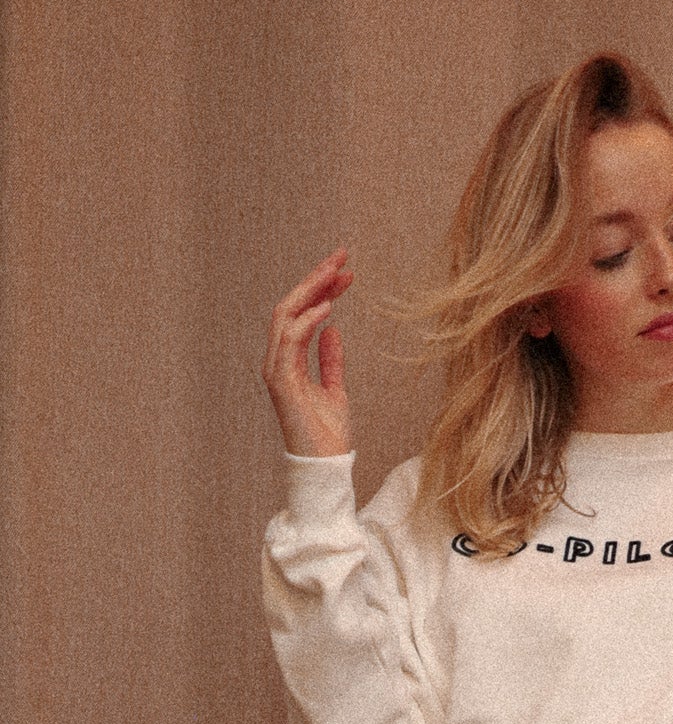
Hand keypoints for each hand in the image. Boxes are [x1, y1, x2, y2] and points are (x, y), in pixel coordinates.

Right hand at [262, 248, 354, 455]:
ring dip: (312, 291)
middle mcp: (277, 361)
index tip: (346, 272)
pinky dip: (307, 321)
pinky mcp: (281, 383)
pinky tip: (328, 307)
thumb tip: (333, 329)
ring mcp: (276, 370)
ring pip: (286, 316)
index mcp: (288, 361)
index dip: (320, 289)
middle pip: (290, 306)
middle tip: (341, 256)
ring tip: (336, 273)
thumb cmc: (328, 436)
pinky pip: (290, 342)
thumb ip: (330, 359)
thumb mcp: (335, 389)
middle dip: (315, 279)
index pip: (300, 313)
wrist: (325, 467)